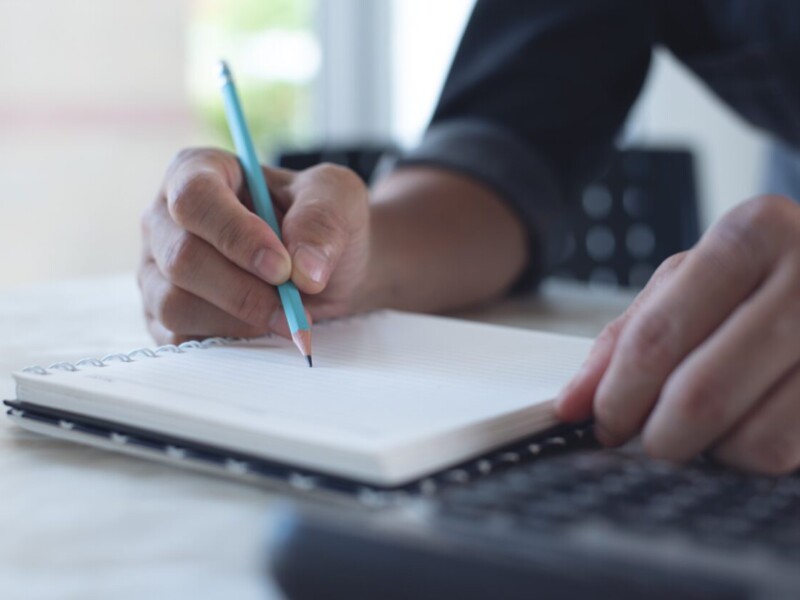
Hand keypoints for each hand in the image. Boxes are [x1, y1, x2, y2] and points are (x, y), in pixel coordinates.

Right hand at [139, 148, 368, 343]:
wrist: (328, 271)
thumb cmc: (323, 222)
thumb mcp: (338, 198)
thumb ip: (323, 218)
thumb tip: (304, 268)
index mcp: (198, 172)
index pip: (194, 197)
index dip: (236, 235)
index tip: (282, 267)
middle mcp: (166, 219)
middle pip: (182, 258)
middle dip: (245, 290)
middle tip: (294, 306)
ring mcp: (157, 270)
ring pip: (174, 303)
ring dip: (238, 320)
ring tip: (284, 317)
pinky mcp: (162, 317)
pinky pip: (178, 338)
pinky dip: (226, 341)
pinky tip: (262, 331)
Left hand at [557, 195, 799, 474]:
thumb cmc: (761, 278)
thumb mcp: (693, 281)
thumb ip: (628, 335)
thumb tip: (571, 404)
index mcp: (754, 234)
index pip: (658, 334)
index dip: (618, 393)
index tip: (601, 423)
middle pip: (700, 393)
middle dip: (658, 435)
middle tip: (649, 440)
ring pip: (753, 438)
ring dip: (711, 452)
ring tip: (705, 428)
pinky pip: (789, 454)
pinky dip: (752, 457)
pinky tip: (746, 427)